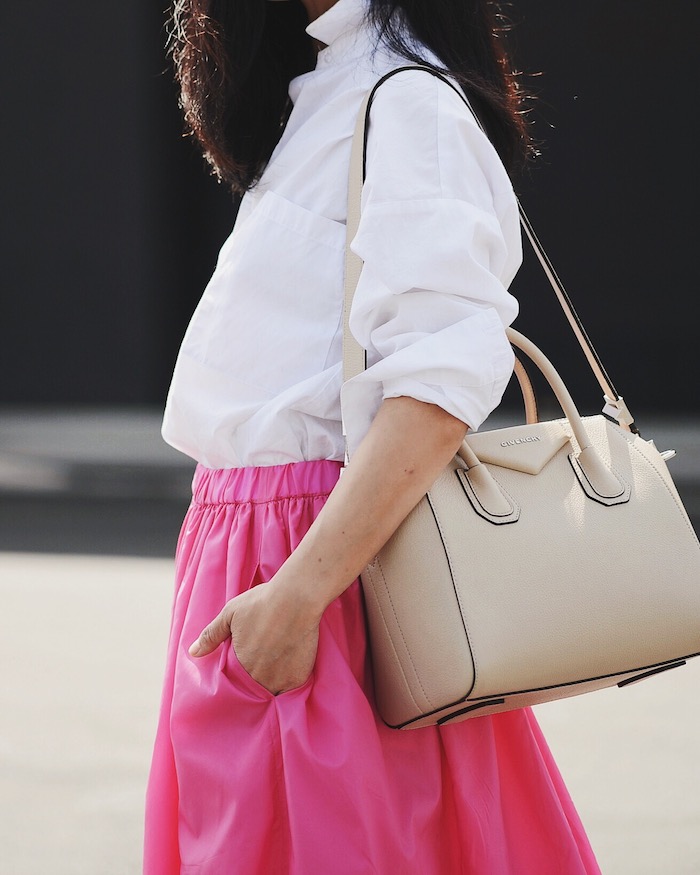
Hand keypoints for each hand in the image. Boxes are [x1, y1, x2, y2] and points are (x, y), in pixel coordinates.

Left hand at [188, 579, 320, 694]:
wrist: (297, 599)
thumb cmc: (262, 603)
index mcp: (240, 665)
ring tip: (272, 671)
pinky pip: (289, 692)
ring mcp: (280, 680)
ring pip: (270, 692)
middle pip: (253, 690)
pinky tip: (287, 671)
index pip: (234, 684)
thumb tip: (193, 653)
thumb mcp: (230, 614)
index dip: (237, 678)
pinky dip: (286, 685)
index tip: (241, 669)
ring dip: (269, 686)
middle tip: (258, 667)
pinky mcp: (298, 679)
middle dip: (252, 683)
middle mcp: (259, 678)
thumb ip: (211, 635)